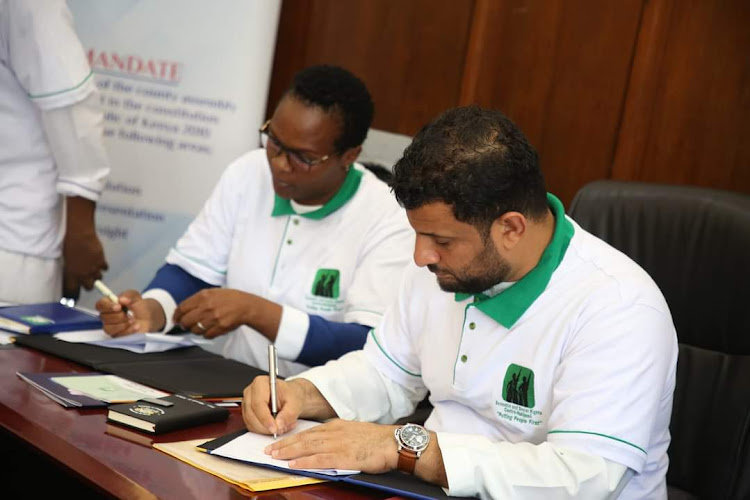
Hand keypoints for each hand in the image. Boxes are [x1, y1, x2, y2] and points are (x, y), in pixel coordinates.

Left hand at [63, 197, 107, 297]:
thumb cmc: (68, 244)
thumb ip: (70, 268)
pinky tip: (98, 261)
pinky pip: (104, 268)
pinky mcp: (101, 261)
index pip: (72, 290)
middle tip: (86, 279)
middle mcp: (83, 274)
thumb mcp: (65, 259)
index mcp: (71, 274)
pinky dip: (102, 266)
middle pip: (88, 287)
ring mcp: (93, 268)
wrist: (79, 235)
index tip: (72, 299)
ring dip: (96, 275)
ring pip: (98, 278)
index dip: (72, 295)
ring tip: (92, 268)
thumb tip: (71, 272)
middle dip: (87, 284)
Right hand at [95, 290, 165, 336]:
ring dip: (122, 324)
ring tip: (133, 320)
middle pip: (103, 317)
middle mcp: (107, 317)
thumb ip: (128, 295)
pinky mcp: (118, 336)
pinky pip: (119, 336)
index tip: (119, 306)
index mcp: (108, 305)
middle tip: (128, 314)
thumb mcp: (135, 296)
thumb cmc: (138, 305)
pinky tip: (136, 326)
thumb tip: (121, 299)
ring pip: (108, 328)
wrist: (149, 316)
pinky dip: (129, 330)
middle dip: (118, 316)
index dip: (107, 306)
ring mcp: (111, 328)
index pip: (100, 305)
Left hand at [173, 288, 272, 338]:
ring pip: (195, 330)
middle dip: (184, 324)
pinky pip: (206, 335)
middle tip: (186, 325)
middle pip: (186, 321)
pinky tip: (211, 329)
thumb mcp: (212, 292)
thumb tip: (183, 310)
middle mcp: (206, 307)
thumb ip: (197, 300)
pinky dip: (206, 334)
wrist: (246, 306)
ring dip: (196, 330)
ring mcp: (213, 318)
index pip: (182, 308)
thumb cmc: (229, 298)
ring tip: (201, 326)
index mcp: (203, 296)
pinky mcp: (219, 328)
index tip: (176, 319)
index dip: (177, 315)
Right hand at [242, 377, 305, 435]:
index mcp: (260, 383)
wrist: (292, 397)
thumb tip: (279, 424)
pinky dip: (265, 431)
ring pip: (251, 423)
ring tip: (283, 426)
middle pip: (252, 415)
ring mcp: (247, 404)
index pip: (258, 404)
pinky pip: (253, 427)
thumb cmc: (292, 394)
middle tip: (281, 429)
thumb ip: (289, 413)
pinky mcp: (248, 414)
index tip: (275, 428)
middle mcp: (251, 392)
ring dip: (267, 430)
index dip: (265, 418)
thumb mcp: (296, 402)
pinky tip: (277, 426)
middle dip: (267, 427)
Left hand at [265, 419, 398, 473]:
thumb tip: (325, 442)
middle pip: (304, 438)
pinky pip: (319, 459)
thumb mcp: (354, 431)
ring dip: (289, 452)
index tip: (280, 441)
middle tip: (269, 449)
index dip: (293, 437)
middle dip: (285, 444)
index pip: (309, 431)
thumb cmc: (376, 440)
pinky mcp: (343, 456)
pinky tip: (294, 465)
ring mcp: (338, 444)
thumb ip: (338, 435)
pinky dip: (304, 462)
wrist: (392, 442)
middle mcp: (334, 432)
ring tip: (275, 456)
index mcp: (336, 426)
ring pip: (307, 447)